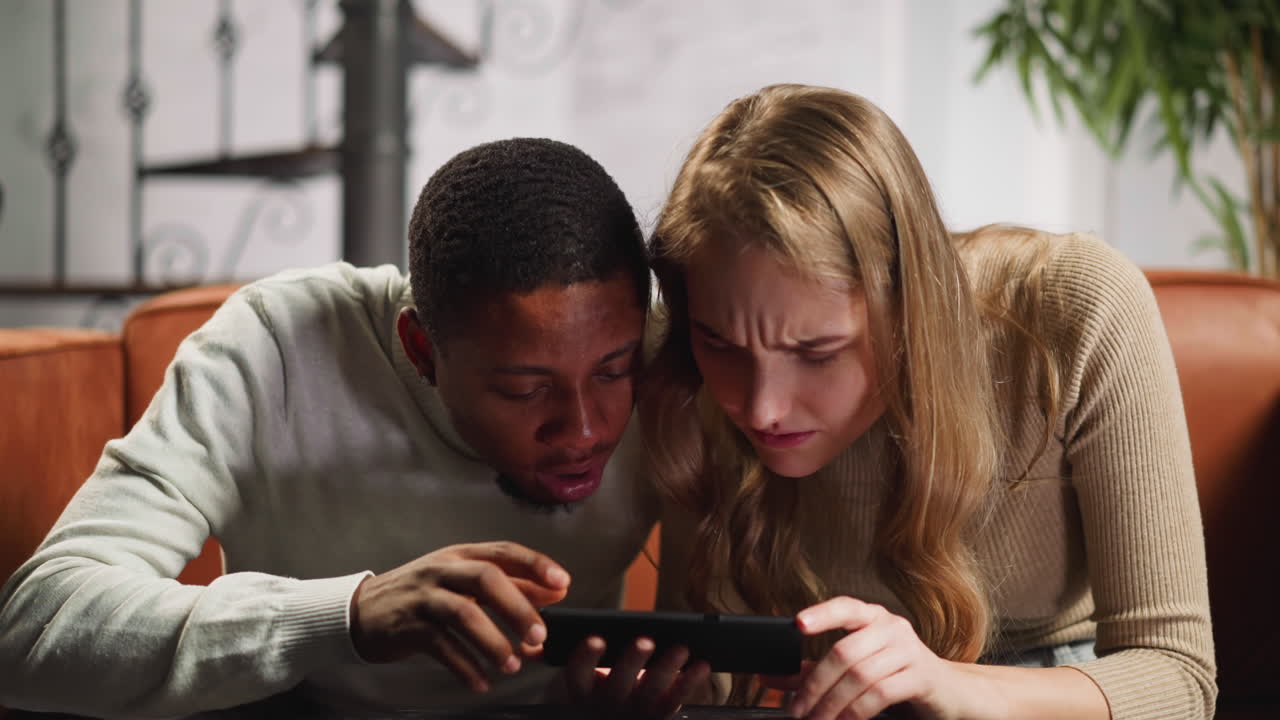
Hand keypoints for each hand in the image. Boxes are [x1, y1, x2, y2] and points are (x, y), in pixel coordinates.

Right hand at [349, 541, 570, 692]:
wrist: (361, 611)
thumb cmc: (423, 595)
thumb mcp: (463, 583)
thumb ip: (509, 586)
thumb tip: (555, 591)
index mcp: (461, 555)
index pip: (503, 551)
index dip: (535, 564)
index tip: (563, 583)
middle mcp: (443, 570)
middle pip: (485, 578)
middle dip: (517, 607)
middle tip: (538, 635)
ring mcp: (424, 597)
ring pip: (463, 613)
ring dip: (492, 642)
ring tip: (511, 665)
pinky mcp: (408, 626)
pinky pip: (441, 647)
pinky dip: (464, 667)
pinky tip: (481, 683)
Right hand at [556, 635, 711, 718]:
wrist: (613, 717)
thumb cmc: (602, 683)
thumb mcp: (591, 674)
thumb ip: (599, 654)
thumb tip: (616, 624)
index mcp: (583, 690)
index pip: (578, 673)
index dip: (585, 657)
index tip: (596, 638)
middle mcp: (606, 703)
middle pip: (618, 682)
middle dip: (633, 660)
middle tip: (646, 640)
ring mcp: (633, 712)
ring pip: (651, 691)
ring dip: (668, 668)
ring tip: (682, 648)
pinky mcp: (658, 716)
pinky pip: (675, 700)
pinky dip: (690, 682)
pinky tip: (702, 665)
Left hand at [784, 597, 966, 719]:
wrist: (949, 692)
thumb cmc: (895, 676)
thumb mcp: (854, 668)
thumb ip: (812, 671)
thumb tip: (769, 679)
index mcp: (872, 617)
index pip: (845, 606)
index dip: (822, 614)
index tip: (798, 624)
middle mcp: (891, 627)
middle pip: (844, 651)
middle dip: (815, 685)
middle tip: (797, 709)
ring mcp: (909, 650)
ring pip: (860, 675)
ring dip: (832, 704)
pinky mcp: (922, 676)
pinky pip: (881, 693)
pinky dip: (857, 711)